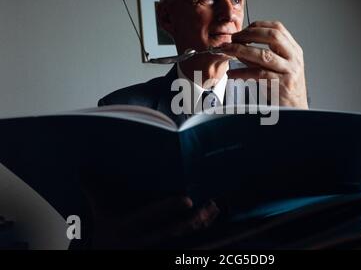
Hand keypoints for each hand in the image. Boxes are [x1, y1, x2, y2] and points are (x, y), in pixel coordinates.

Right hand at [87, 195, 219, 248]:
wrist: (106, 256)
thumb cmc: (106, 230)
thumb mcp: (99, 211)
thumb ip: (95, 188)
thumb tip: (82, 166)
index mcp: (129, 227)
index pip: (152, 217)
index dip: (169, 208)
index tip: (188, 199)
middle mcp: (146, 240)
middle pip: (175, 231)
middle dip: (195, 220)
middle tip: (212, 206)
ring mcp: (158, 247)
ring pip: (185, 239)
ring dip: (202, 226)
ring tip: (216, 210)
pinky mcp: (166, 249)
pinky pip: (187, 245)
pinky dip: (200, 236)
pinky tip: (212, 222)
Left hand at [220, 21, 308, 108]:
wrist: (295, 110)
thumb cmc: (283, 90)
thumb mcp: (275, 68)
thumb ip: (259, 57)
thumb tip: (238, 48)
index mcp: (294, 51)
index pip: (278, 28)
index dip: (258, 25)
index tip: (243, 30)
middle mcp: (294, 58)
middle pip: (273, 36)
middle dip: (249, 34)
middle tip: (233, 38)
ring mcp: (290, 71)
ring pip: (264, 55)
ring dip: (241, 50)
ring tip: (227, 51)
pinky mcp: (282, 85)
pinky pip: (259, 74)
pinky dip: (242, 73)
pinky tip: (232, 74)